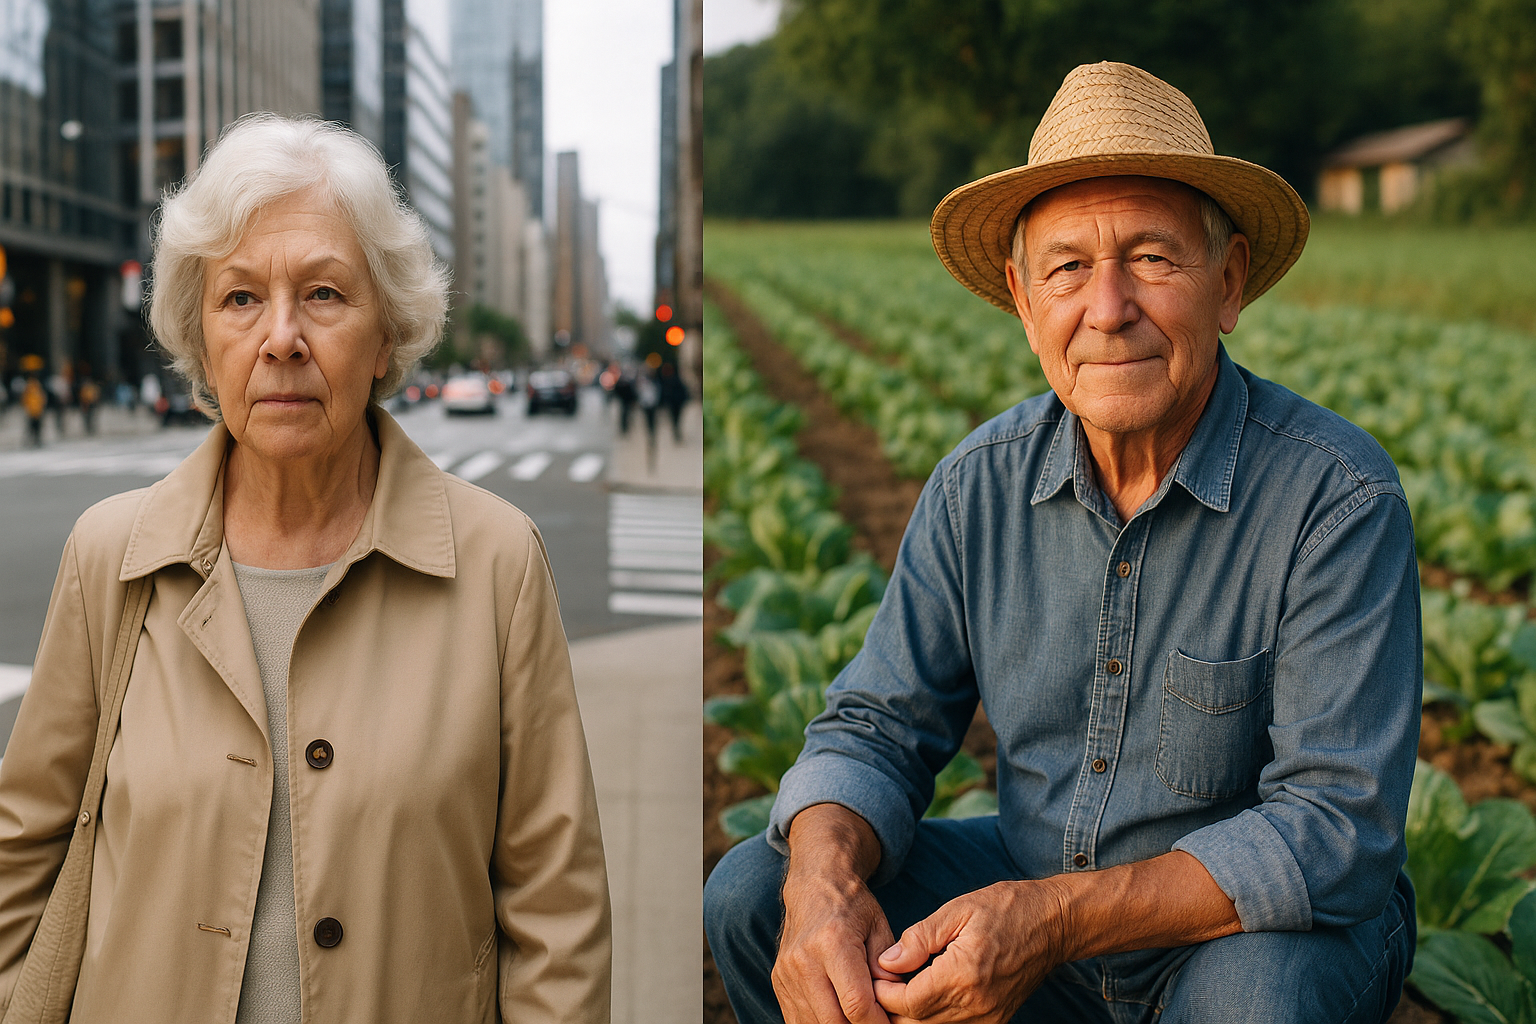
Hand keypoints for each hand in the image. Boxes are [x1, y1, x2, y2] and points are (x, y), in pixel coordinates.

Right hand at [773, 865, 904, 1023]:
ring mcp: (786, 973)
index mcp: (833, 943)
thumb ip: (887, 966)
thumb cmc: (853, 906)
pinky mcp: (778, 982)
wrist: (814, 885)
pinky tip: (838, 1013)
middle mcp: (804, 960)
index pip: (856, 1004)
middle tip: (876, 1020)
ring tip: (857, 1015)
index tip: (891, 1022)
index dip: (878, 1022)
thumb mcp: (879, 927)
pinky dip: (820, 1022)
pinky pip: (798, 1020)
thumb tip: (891, 1000)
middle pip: (833, 1022)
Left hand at [870, 880, 1070, 1023]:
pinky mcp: (995, 1021)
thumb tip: (886, 962)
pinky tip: (926, 994)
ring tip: (900, 987)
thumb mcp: (957, 910)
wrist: (1053, 924)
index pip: (908, 1002)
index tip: (875, 974)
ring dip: (911, 1015)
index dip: (883, 992)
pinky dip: (934, 1017)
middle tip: (881, 983)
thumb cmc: (1006, 908)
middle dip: (893, 1007)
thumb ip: (918, 939)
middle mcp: (976, 1005)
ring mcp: (988, 1018)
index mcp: (963, 975)